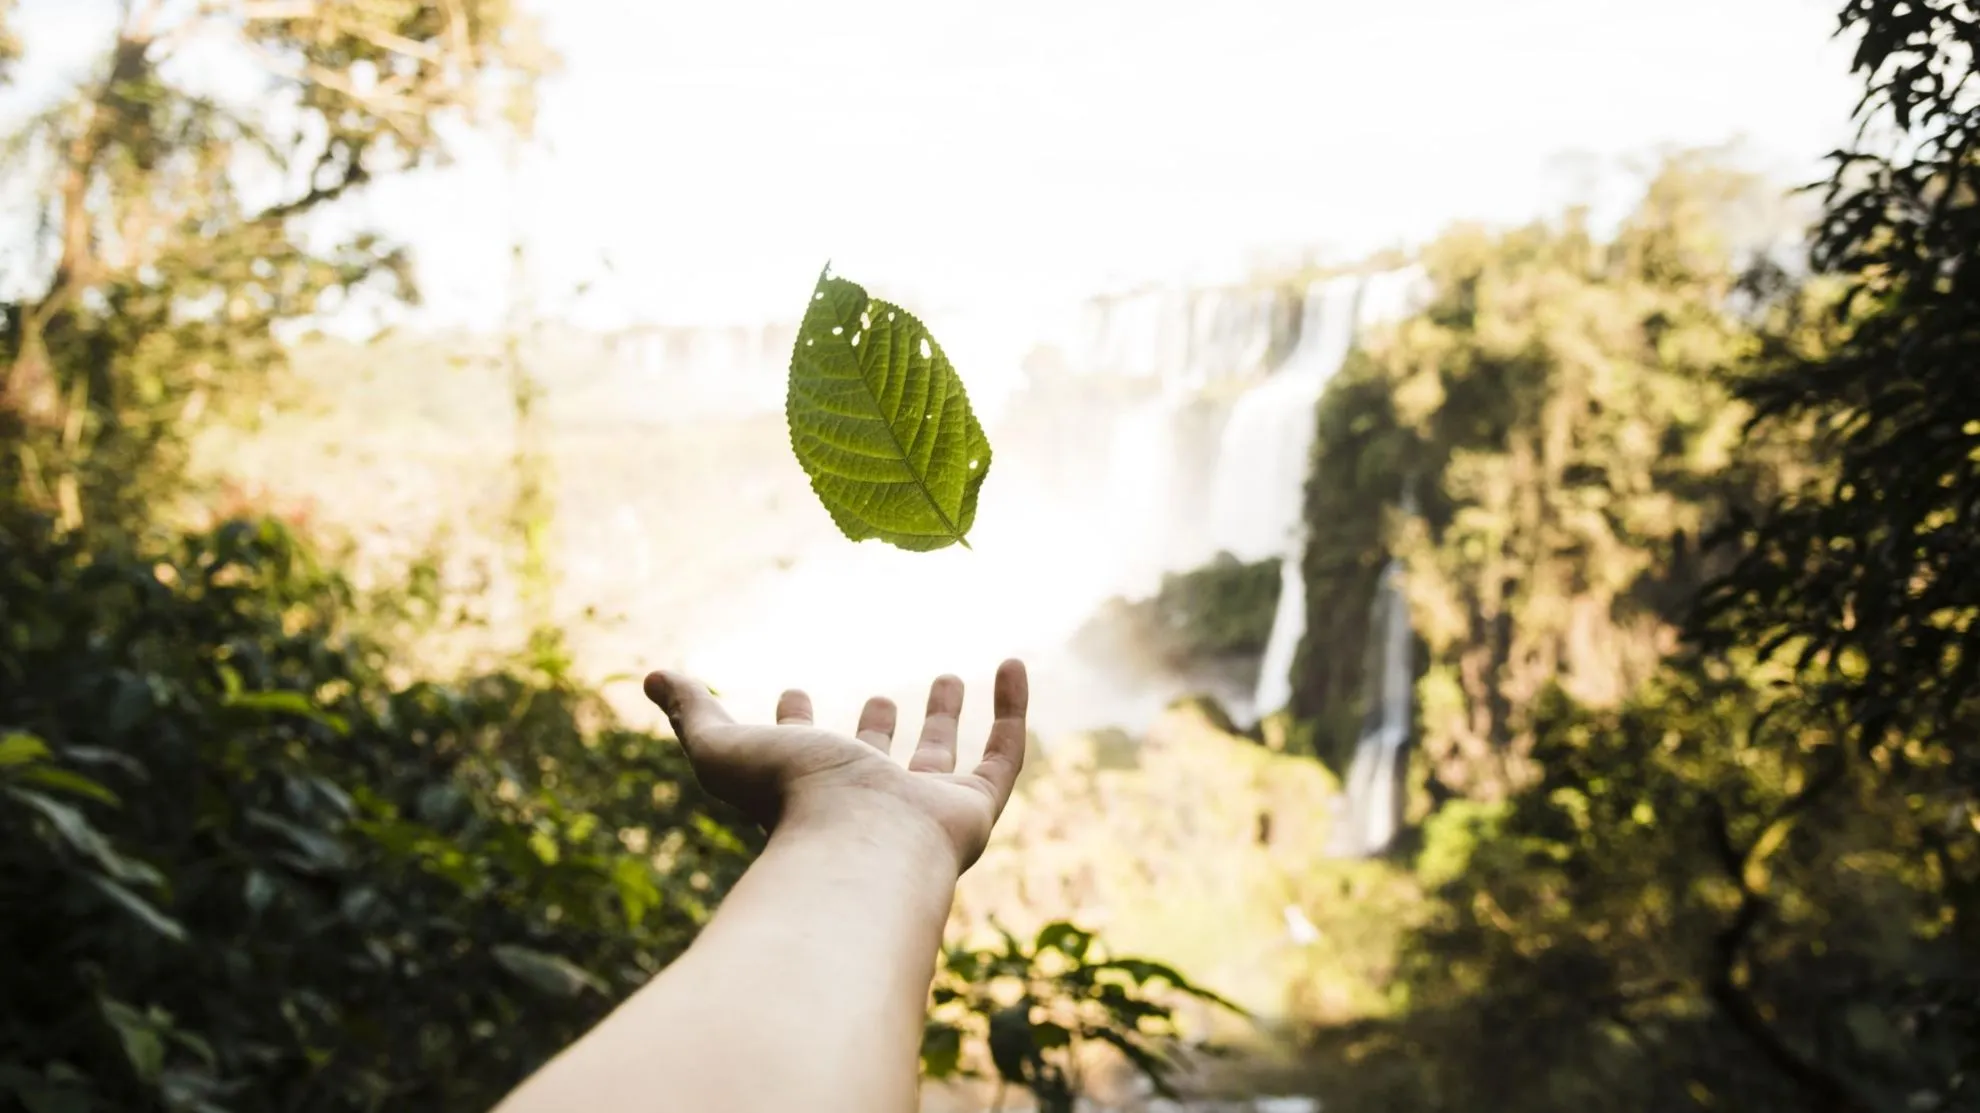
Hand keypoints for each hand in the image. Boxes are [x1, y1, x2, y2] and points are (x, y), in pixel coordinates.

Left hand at [643, 659, 1028, 871]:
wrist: (858, 846)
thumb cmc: (786, 801)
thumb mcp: (724, 748)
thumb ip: (693, 712)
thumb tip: (653, 676)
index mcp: (806, 794)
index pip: (799, 758)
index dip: (794, 724)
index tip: (793, 688)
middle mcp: (866, 805)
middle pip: (875, 765)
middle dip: (878, 730)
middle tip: (883, 696)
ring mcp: (922, 811)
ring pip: (938, 762)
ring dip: (944, 720)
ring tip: (947, 675)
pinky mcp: (973, 810)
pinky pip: (1003, 756)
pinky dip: (1012, 710)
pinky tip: (1012, 664)